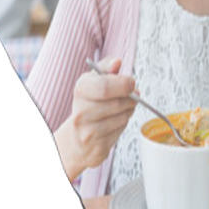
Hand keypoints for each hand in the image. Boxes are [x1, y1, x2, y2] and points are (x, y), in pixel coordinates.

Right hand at [54, 57, 138, 180]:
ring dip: (128, 111)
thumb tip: (117, 62)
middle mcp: (80, 112)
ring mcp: (87, 132)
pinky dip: (123, 124)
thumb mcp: (94, 81)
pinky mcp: (97, 147)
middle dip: (130, 99)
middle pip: (118, 103)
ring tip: (122, 108)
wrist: (76, 137)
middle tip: (132, 96)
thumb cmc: (90, 104)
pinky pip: (120, 132)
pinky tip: (115, 122)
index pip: (105, 87)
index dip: (123, 84)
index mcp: (81, 90)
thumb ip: (106, 68)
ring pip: (122, 117)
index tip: (131, 83)